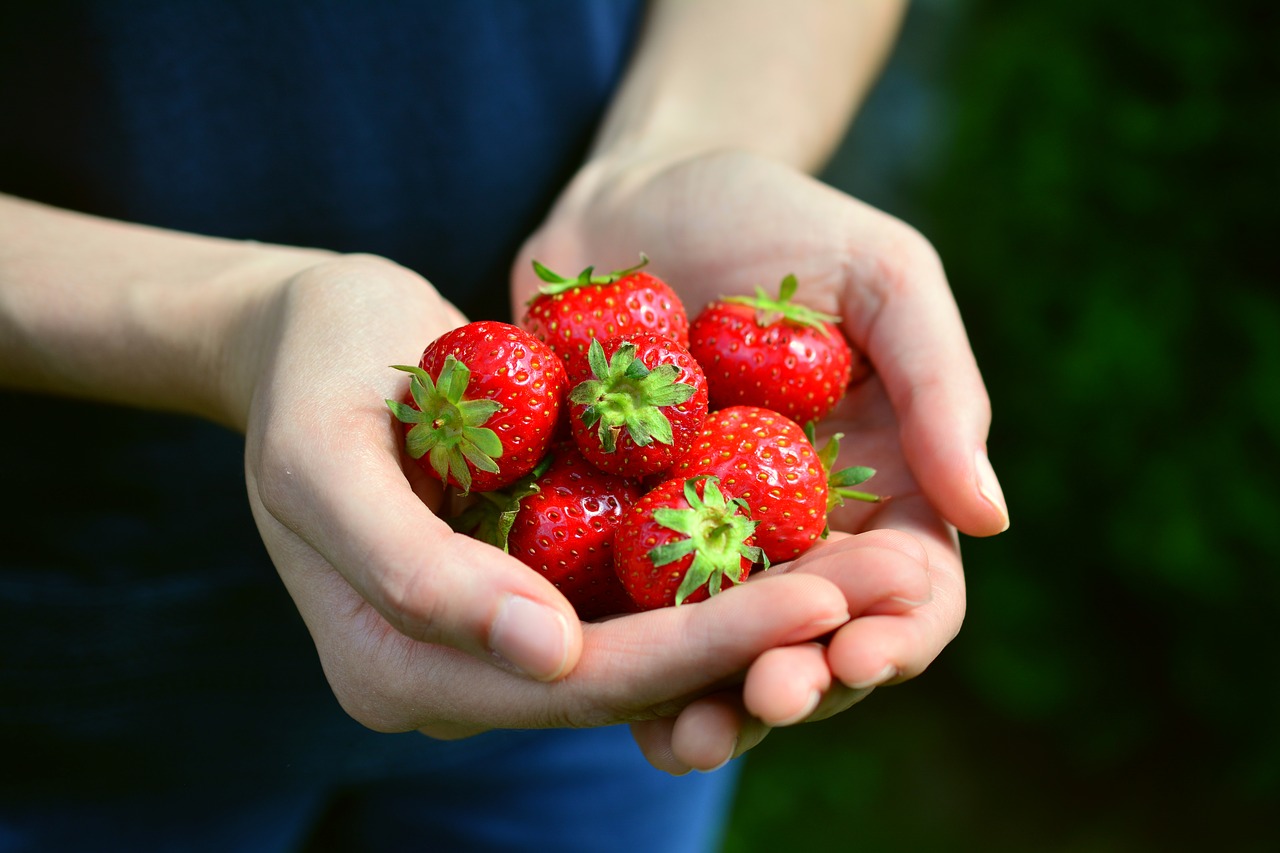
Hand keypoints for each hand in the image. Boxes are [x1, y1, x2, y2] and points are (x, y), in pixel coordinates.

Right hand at [237, 254, 854, 742]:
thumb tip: (549, 657)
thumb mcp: (323, 460)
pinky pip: (642, 593)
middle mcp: (462, 677)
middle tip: (879, 590)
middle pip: (632, 678)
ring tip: (878, 574)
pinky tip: (810, 538)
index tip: (815, 601)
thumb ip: (415, 570)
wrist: (308, 335)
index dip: (698, 650)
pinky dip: (720, 573)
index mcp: (399, 671)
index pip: (575, 681)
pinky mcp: (539, 580)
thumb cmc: (307, 376)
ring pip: (651, 646)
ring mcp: (505, 633)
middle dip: (758, 640)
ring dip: (761, 615)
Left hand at [513, 148, 999, 769]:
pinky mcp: (606, 530)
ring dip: (704, 702)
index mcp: (875, 487)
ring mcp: (695, 540)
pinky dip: (608, 652)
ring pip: (712, 651)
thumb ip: (940, 386)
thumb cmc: (776, 219)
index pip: (909, 591)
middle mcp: (790, 532)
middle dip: (796, 685)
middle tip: (764, 704)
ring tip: (680, 735)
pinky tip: (584, 678)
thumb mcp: (882, 275)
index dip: (896, 636)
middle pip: (809, 640)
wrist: (636, 195)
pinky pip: (614, 606)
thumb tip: (990, 517)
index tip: (859, 655)